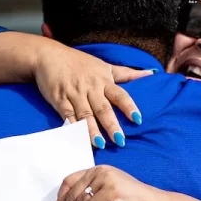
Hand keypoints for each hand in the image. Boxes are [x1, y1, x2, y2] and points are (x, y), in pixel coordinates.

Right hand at [33, 40, 154, 147]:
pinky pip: (66, 115)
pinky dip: (72, 127)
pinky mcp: (59, 99)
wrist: (49, 56)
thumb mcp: (105, 66)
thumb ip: (127, 74)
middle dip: (111, 124)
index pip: (120, 95)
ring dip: (92, 130)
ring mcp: (74, 94)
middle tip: (120, 140)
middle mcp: (90, 88)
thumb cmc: (80, 62)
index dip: (129, 107)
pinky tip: (76, 138)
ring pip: (85, 115)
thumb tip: (151, 74)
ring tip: (100, 145)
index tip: (138, 119)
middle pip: (103, 108)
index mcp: (104, 81)